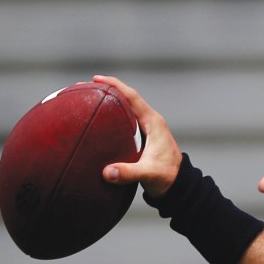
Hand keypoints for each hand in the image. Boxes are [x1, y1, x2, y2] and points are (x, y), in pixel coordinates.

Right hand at [94, 75, 182, 198]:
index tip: (97, 79)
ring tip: (90, 97)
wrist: (178, 185)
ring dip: (111, 100)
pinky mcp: (144, 136)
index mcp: (153, 123)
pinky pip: (126, 119)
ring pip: (127, 108)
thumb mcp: (148, 174)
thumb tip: (107, 172)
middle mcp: (151, 121)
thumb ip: (129, 173)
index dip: (115, 85)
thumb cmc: (167, 177)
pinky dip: (113, 114)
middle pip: (128, 98)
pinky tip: (100, 118)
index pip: (133, 97)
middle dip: (108, 89)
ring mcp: (147, 128)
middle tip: (86, 86)